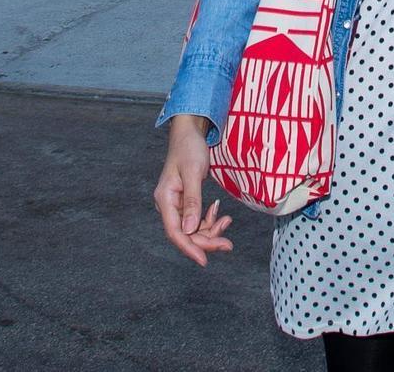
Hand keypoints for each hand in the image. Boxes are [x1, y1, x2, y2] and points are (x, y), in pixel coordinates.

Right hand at [153, 116, 233, 265]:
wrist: (190, 132)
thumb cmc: (189, 148)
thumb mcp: (193, 173)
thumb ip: (192, 201)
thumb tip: (190, 230)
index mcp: (165, 199)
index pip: (175, 232)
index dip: (189, 248)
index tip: (205, 261)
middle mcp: (168, 205)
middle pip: (186, 234)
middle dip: (207, 240)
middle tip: (228, 244)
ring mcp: (176, 205)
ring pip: (193, 229)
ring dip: (210, 230)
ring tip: (227, 221)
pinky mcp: (185, 202)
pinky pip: (197, 219)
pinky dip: (209, 220)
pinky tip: (220, 213)